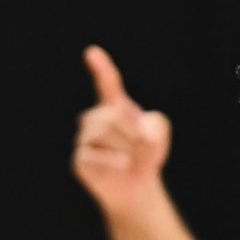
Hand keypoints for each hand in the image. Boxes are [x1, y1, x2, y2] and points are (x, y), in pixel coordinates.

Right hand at [72, 44, 171, 213]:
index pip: (107, 84)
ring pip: (100, 133)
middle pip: (109, 115)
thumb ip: (157, 124)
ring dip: (124, 146)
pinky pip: (90, 153)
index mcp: (114, 107)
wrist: (136, 187)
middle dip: (131, 131)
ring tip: (132, 159)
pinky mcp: (80, 159)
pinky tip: (123, 164)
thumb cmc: (145, 155)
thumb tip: (141, 132)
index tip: (92, 52)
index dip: (101, 68)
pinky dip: (111, 159)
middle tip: (144, 146)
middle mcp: (96, 119)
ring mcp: (85, 139)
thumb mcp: (159, 135)